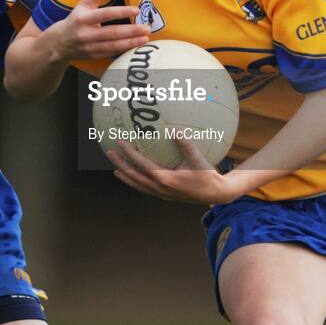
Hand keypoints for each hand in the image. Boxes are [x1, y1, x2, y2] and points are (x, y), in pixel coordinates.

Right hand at [47, 0, 149, 61]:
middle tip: (147, 28)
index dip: (121, 12)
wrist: (59, 44)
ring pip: (113, 46)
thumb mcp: (83, 4)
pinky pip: (111, 53)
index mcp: (83, 18)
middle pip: (112, 33)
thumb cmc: (75, 20)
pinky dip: (124, 50)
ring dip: (131, 42)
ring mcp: (90, 47)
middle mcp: (86, 34)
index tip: (136, 10)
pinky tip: (135, 46)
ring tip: (145, 38)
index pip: (105, 14)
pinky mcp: (94, 56)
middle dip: (131, 31)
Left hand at [106, 138, 240, 204]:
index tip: (121, 143)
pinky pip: (146, 189)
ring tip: (115, 169)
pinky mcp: (165, 195)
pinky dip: (136, 182)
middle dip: (121, 165)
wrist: (216, 194)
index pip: (143, 165)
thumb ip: (186, 144)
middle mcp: (161, 188)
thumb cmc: (208, 175)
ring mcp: (162, 194)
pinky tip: (134, 176)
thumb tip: (175, 129)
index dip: (130, 154)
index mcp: (167, 180)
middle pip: (135, 177)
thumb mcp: (198, 159)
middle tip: (110, 152)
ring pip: (138, 185)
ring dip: (126, 176)